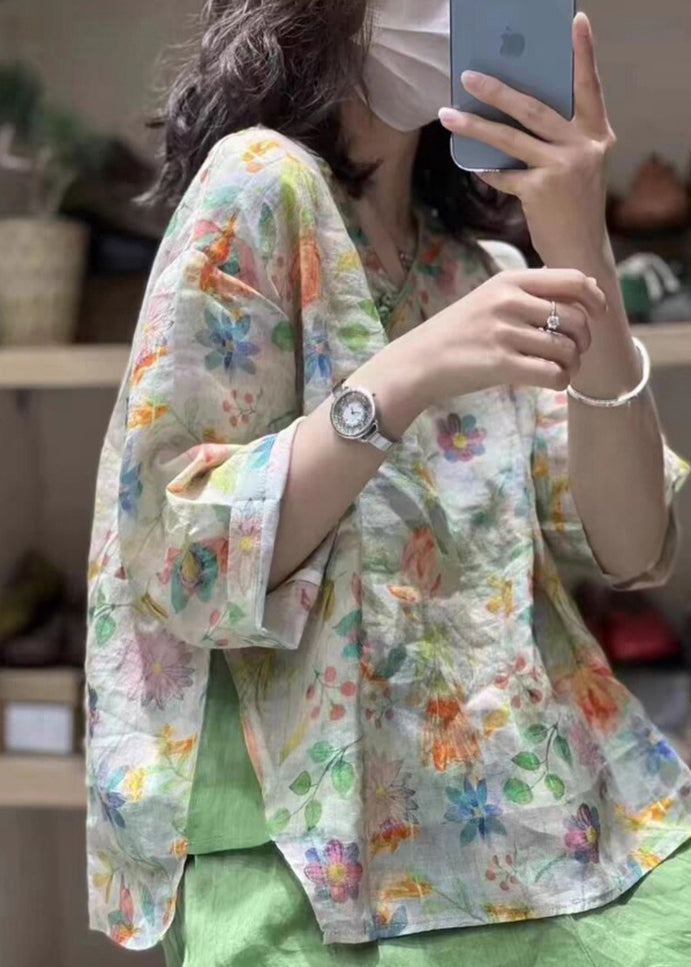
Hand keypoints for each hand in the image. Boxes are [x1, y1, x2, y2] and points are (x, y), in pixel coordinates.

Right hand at [388, 269, 604, 408]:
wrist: (417, 362)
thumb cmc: (458, 333)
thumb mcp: (489, 297)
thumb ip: (530, 292)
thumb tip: (585, 288)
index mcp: (510, 280)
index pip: (573, 281)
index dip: (595, 300)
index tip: (598, 315)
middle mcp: (508, 302)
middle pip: (576, 318)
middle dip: (584, 339)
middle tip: (573, 350)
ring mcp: (504, 333)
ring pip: (567, 349)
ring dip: (572, 364)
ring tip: (560, 368)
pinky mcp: (500, 365)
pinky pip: (553, 374)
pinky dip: (561, 381)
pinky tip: (552, 381)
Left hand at [438, 13, 614, 268]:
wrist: (580, 252)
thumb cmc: (574, 206)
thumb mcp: (580, 166)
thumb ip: (561, 139)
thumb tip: (516, 111)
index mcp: (598, 135)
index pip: (591, 87)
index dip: (584, 54)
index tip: (576, 21)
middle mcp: (584, 147)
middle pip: (534, 108)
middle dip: (498, 90)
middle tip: (469, 75)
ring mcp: (563, 168)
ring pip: (510, 138)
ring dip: (475, 126)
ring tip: (448, 115)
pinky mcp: (541, 191)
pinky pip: (504, 174)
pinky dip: (487, 171)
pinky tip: (473, 166)